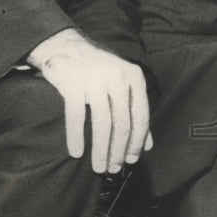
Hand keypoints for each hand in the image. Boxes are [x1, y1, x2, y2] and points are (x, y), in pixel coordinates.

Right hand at [27, 28, 151, 173]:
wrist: (67, 48)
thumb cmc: (99, 71)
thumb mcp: (123, 84)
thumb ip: (137, 111)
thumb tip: (149, 145)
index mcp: (134, 77)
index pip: (141, 115)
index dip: (137, 141)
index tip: (131, 160)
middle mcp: (117, 77)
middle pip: (123, 122)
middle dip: (119, 150)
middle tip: (113, 168)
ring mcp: (94, 80)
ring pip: (102, 123)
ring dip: (101, 150)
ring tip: (98, 167)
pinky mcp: (72, 84)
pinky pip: (76, 117)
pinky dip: (76, 137)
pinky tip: (76, 153)